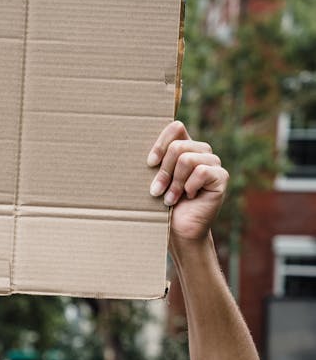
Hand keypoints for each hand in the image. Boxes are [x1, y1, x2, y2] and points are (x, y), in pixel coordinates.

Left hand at [147, 121, 227, 244]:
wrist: (179, 231)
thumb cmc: (162, 206)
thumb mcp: (155, 179)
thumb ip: (155, 162)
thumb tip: (139, 149)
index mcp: (185, 147)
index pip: (176, 128)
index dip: (161, 143)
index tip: (149, 164)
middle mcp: (201, 151)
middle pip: (178, 146)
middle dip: (163, 171)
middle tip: (156, 191)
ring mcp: (213, 163)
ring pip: (187, 159)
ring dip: (174, 183)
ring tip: (170, 199)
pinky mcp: (221, 177)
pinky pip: (202, 172)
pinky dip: (189, 187)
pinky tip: (189, 197)